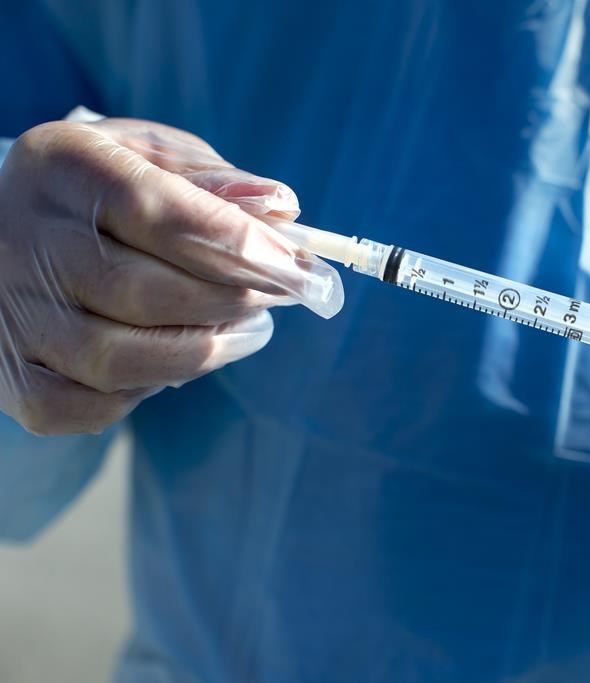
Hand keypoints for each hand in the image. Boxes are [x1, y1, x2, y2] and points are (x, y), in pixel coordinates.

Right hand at [0, 118, 341, 434]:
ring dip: (207, 351)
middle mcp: (23, 241)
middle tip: (283, 295)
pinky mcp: (11, 377)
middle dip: (233, 300)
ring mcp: (11, 314)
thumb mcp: (153, 158)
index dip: (237, 247)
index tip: (298, 267)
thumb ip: (216, 181)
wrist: (7, 232)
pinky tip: (178, 356)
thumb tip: (281, 206)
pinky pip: (94, 406)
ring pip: (122, 360)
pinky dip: (150, 390)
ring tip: (250, 328)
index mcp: (62, 168)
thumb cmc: (104, 193)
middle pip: (145, 293)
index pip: (156, 211)